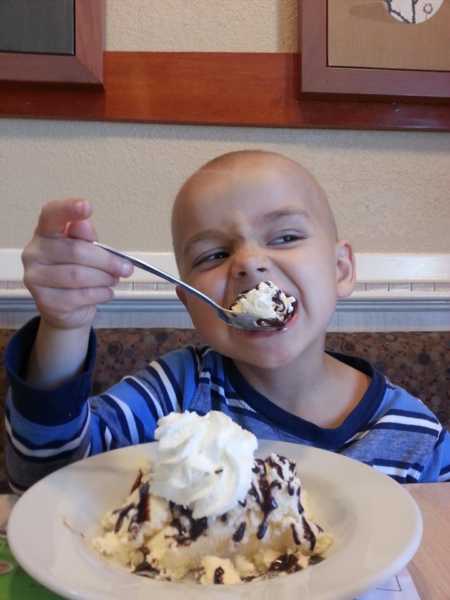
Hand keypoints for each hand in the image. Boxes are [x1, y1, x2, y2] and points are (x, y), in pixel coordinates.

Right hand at [22, 198, 132, 329]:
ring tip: (113, 280)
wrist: (67, 309)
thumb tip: (84, 223)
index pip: (51, 215)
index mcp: (45, 233)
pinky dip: (101, 293)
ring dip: (105, 278)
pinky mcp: (46, 301)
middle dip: (107, 261)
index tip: (87, 206)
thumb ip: (86, 238)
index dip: (68, 209)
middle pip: (76, 251)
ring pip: (79, 275)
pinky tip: (105, 292)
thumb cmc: (78, 272)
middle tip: (125, 268)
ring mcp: (35, 278)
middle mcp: (34, 253)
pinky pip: (81, 295)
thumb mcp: (87, 250)